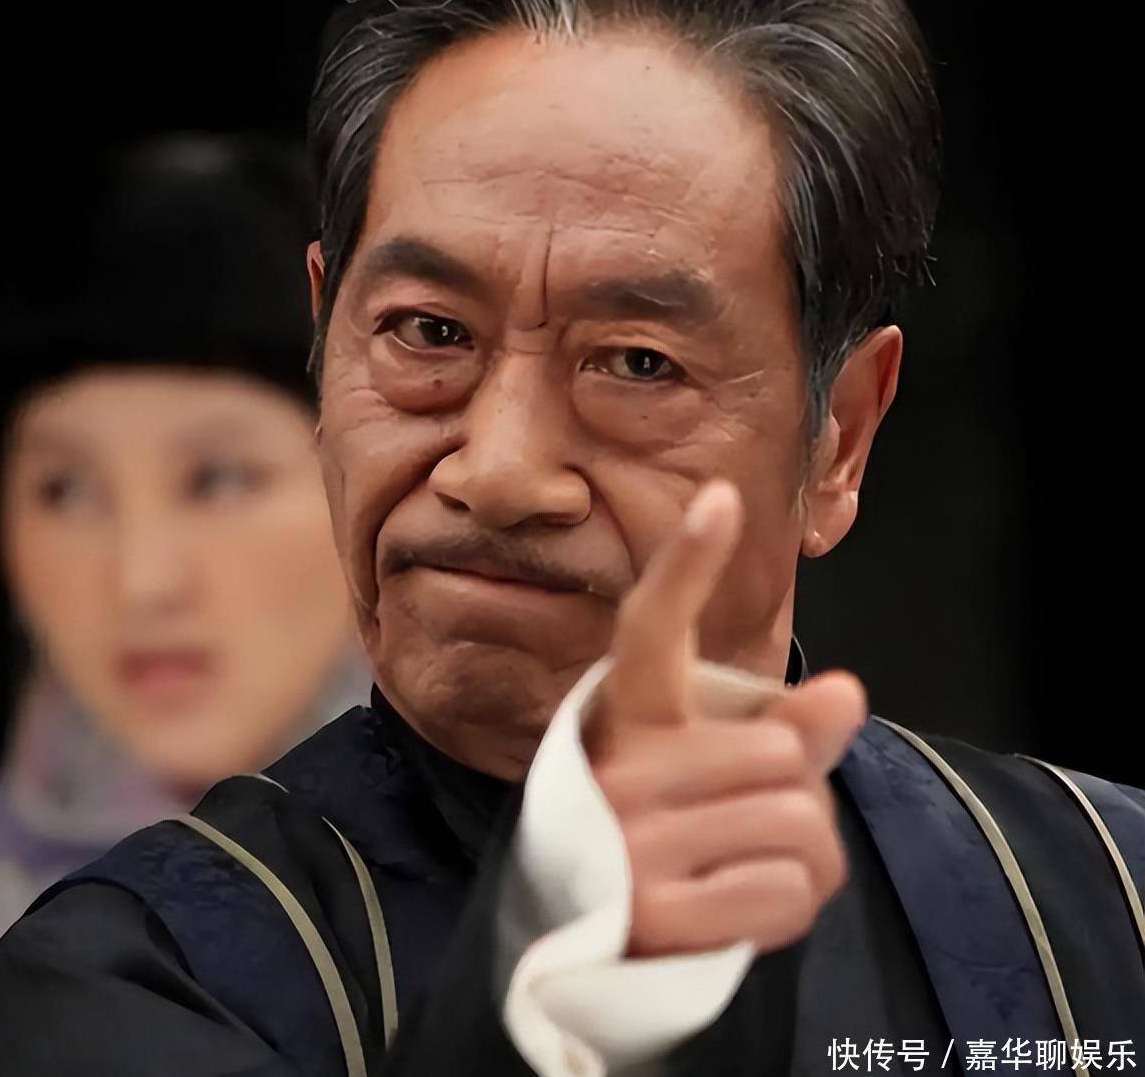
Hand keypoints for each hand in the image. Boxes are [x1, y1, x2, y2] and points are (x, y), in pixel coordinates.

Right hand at [585, 480, 866, 956]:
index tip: (721, 496)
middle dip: (797, 792)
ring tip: (746, 863)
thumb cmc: (665, 832)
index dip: (688, 561)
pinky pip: (789, 892)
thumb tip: (847, 691)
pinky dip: (790, 904)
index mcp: (630, 716)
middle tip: (748, 820)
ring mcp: (628, 843)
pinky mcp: (655, 915)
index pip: (654, 625)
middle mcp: (618, 768)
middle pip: (785, 752)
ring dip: (804, 853)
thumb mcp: (713, 770)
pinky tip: (740, 905)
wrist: (590, 941)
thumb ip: (785, 727)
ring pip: (799, 823)